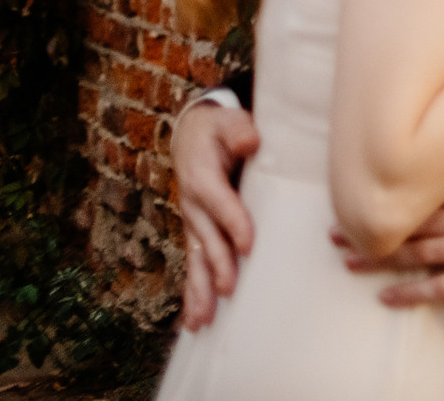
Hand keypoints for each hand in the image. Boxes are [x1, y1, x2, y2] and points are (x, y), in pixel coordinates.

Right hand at [174, 100, 260, 331]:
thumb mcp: (229, 122)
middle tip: (229, 289)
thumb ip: (239, 130)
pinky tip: (195, 321)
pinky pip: (194, 264)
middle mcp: (193, 205)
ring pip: (195, 259)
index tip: (248, 245)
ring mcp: (193, 222)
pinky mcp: (197, 232)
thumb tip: (250, 140)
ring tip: (202, 320)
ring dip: (198, 290)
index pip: (219, 203)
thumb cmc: (219, 130)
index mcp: (202, 177)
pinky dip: (193, 293)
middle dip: (216, 264)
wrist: (192, 136)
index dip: (233, 223)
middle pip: (206, 238)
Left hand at [337, 139, 443, 302]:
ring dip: (380, 259)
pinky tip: (388, 298)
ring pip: (420, 254)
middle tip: (334, 232)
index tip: (357, 193)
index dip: (387, 192)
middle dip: (370, 226)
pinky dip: (414, 294)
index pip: (423, 187)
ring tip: (347, 261)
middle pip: (411, 221)